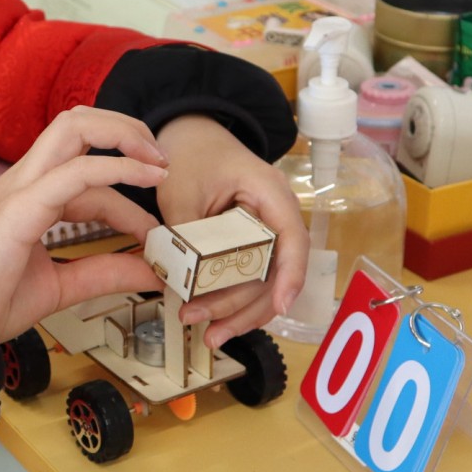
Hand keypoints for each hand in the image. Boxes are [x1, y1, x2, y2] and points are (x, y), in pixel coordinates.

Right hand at [0, 107, 167, 342]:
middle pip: (76, 123)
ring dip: (123, 134)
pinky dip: (117, 168)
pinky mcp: (21, 206)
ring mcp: (21, 188)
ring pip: (74, 127)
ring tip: (159, 162)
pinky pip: (76, 172)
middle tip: (163, 160)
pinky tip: (146, 177)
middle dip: (125, 129)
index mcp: (29, 196)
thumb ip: (103, 274)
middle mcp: (24, 181)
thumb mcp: (62, 287)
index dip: (127, 189)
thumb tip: (151, 273)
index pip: (86, 168)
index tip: (156, 229)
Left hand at [153, 115, 305, 348]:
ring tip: (207, 334)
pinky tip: (213, 320)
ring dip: (237, 312)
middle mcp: (276, 216)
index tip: (281, 307)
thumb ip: (185, 232)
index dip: (290, 276)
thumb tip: (182, 280)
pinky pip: (249, 279)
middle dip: (243, 306)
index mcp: (269, 192)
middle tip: (208, 330)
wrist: (188, 137)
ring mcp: (265, 233)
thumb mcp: (180, 190)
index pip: (291, 240)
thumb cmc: (189, 156)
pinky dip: (232, 301)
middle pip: (275, 272)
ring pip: (263, 283)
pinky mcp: (250, 247)